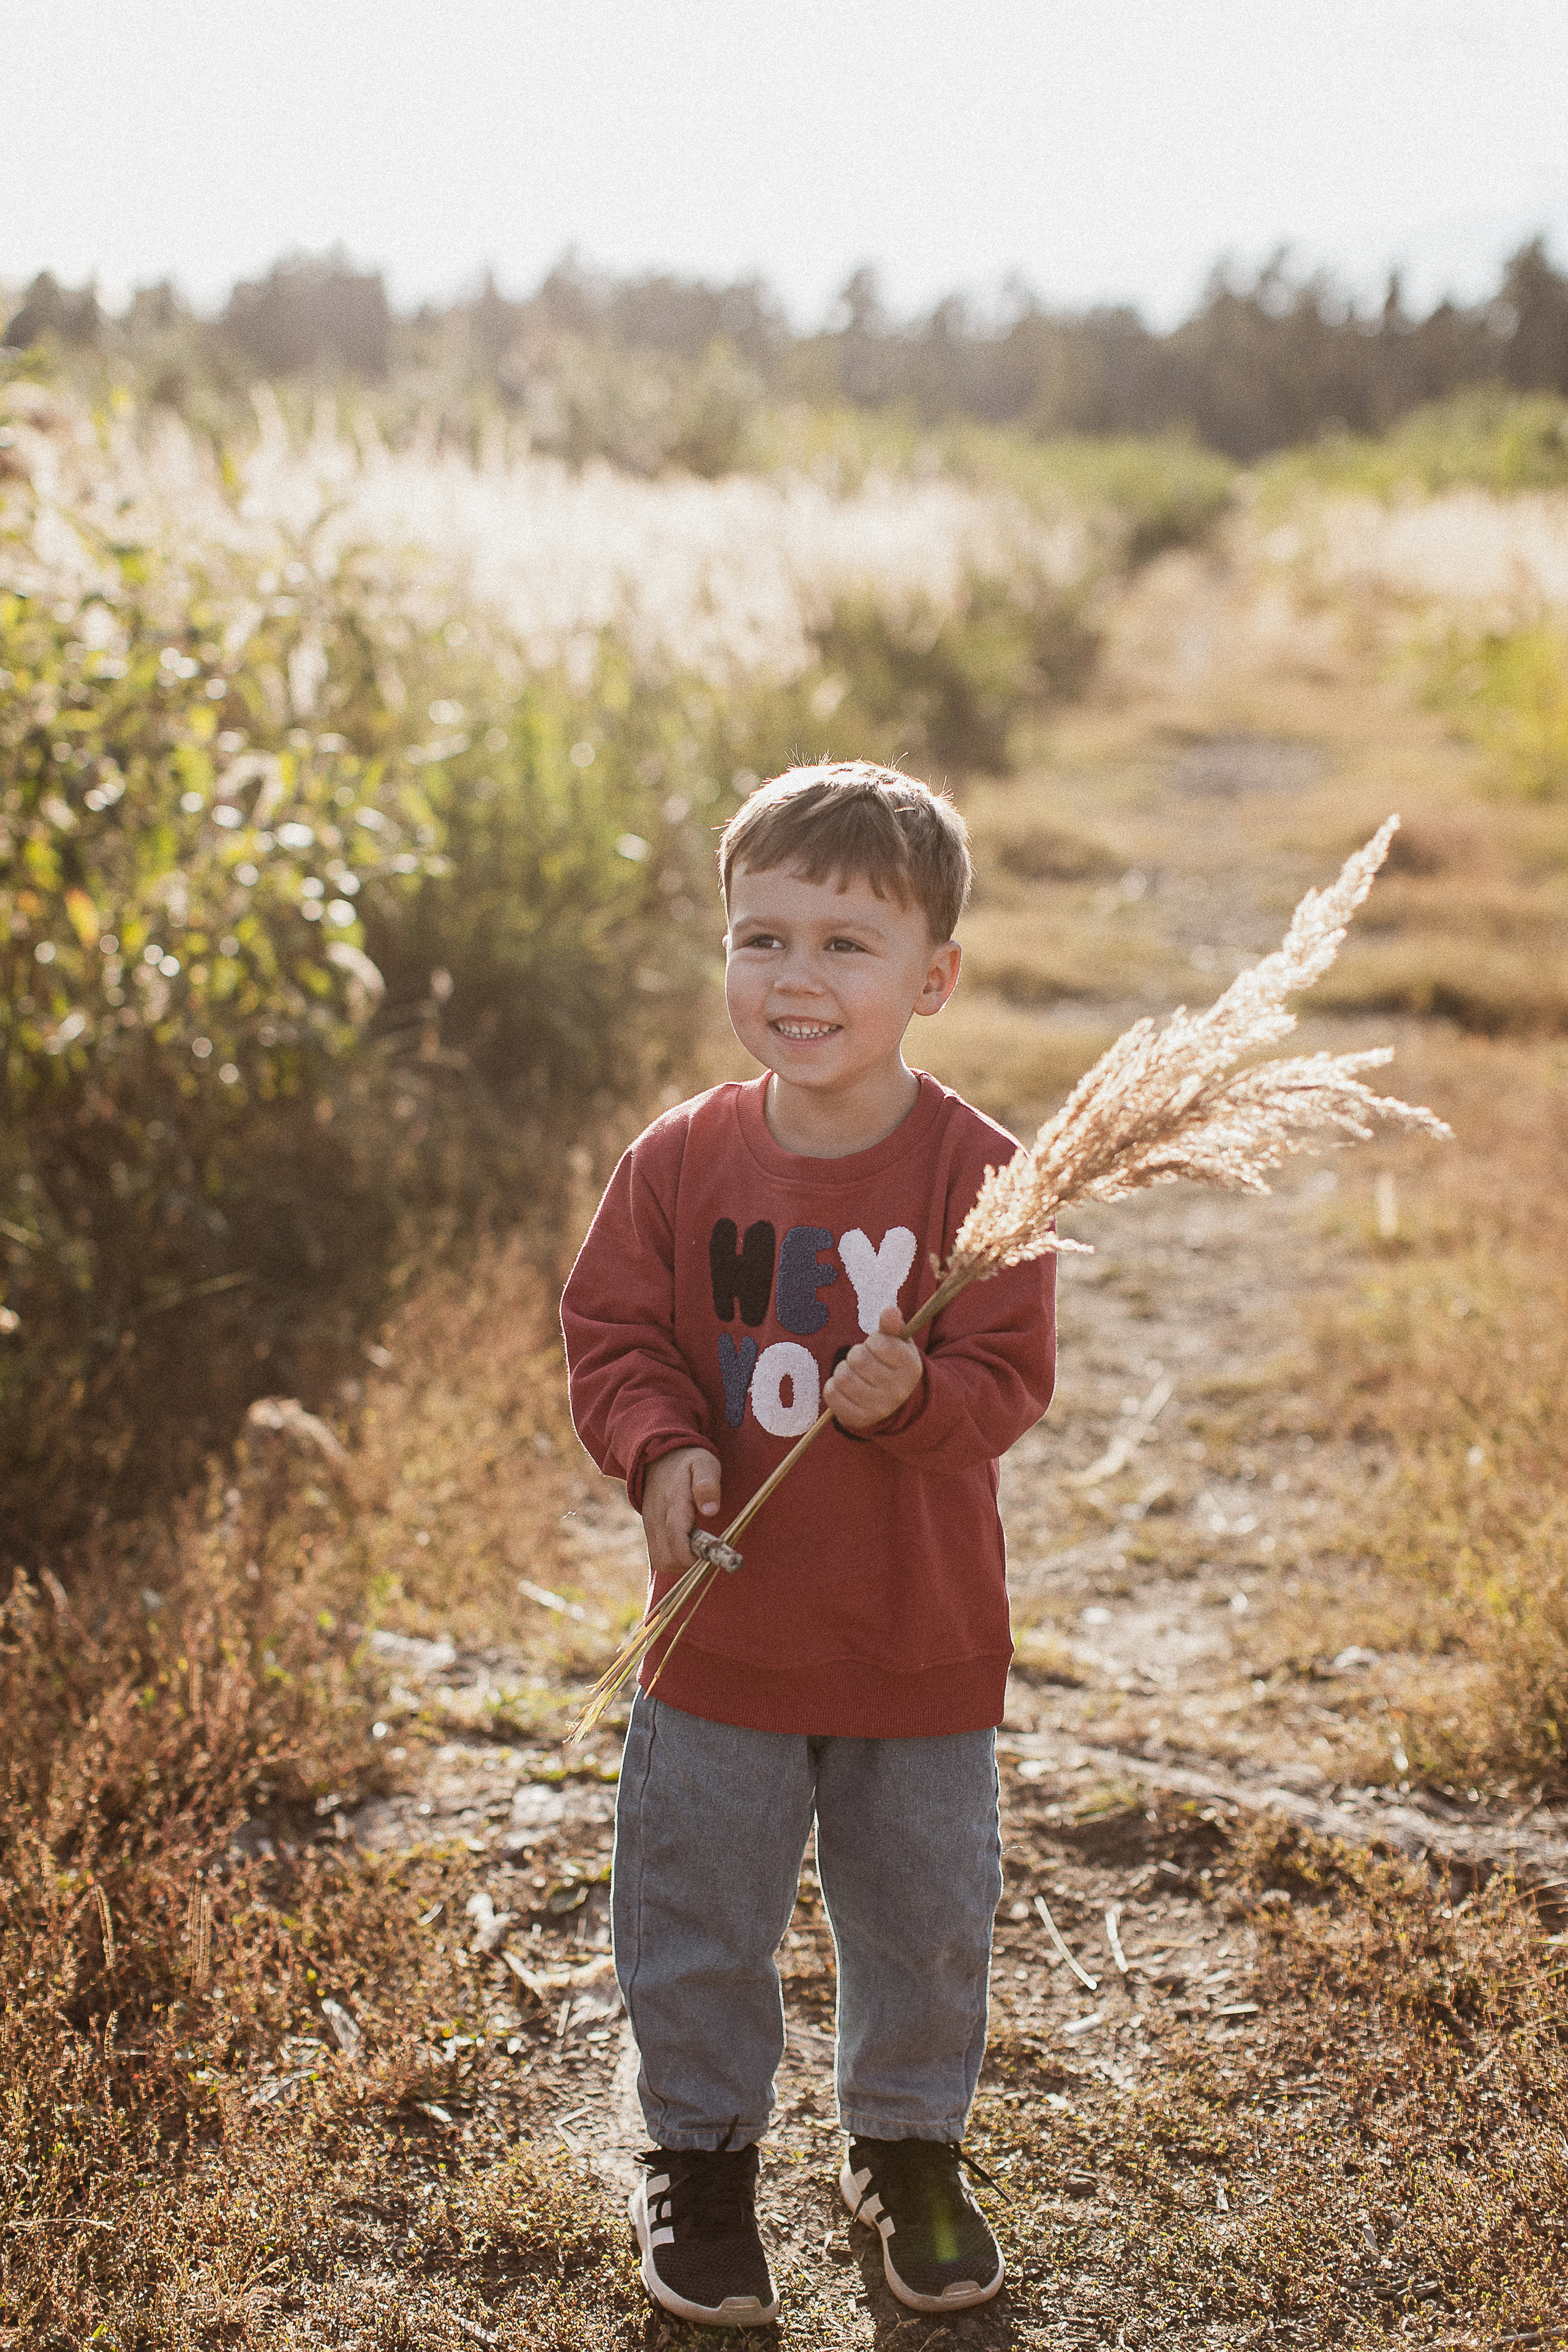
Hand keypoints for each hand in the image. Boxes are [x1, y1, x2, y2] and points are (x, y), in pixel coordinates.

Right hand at [640, 1447, 721, 1579]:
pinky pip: (657, 1556)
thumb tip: (711, 1511)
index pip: (676, 1540)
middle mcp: (658, 1518)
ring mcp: (651, 1526)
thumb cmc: (688, 1461)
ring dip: (680, 1563)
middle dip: (688, 1563)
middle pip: (667, 1558)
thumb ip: (707, 1485)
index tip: (710, 1555)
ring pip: (661, 1561)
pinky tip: (686, 1546)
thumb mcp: (704, 1464)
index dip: (692, 1556)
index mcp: (673, 1503)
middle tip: (706, 1551)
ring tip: (697, 1549)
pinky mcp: (650, 1530)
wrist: (658, 1457)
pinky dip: (672, 1559)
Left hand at [823, 1306, 922, 1431]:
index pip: (881, 1344)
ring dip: (843, 1369)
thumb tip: (890, 1311)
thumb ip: (893, 1325)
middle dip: (856, 1354)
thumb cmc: (892, 1364)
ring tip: (853, 1372)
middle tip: (862, 1360)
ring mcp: (878, 1407)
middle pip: (858, 1359)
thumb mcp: (898, 1343)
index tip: (877, 1347)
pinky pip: (832, 1394)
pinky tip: (844, 1387)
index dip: (873, 1341)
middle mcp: (897, 1390)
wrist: (896, 1404)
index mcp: (909, 1367)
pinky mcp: (858, 1418)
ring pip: (843, 1377)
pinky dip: (833, 1386)